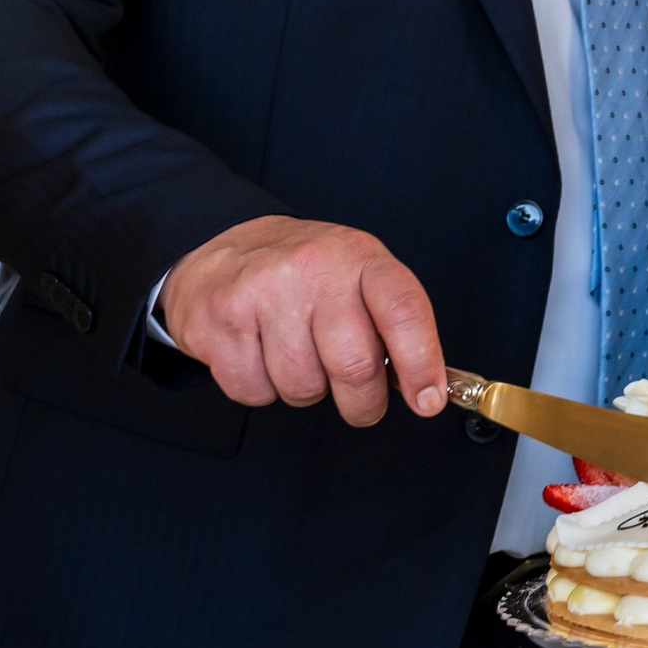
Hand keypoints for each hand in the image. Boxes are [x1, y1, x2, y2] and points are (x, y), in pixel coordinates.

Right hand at [159, 215, 445, 425]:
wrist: (224, 245)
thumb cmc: (306, 274)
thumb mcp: (358, 275)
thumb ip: (392, 324)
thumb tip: (426, 389)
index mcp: (359, 256)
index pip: (403, 310)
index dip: (421, 363)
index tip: (428, 401)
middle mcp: (312, 267)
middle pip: (354, 365)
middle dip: (363, 402)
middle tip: (362, 403)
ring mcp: (261, 291)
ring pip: (302, 387)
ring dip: (307, 391)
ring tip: (299, 357)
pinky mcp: (219, 319)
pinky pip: (255, 391)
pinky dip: (262, 390)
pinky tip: (261, 355)